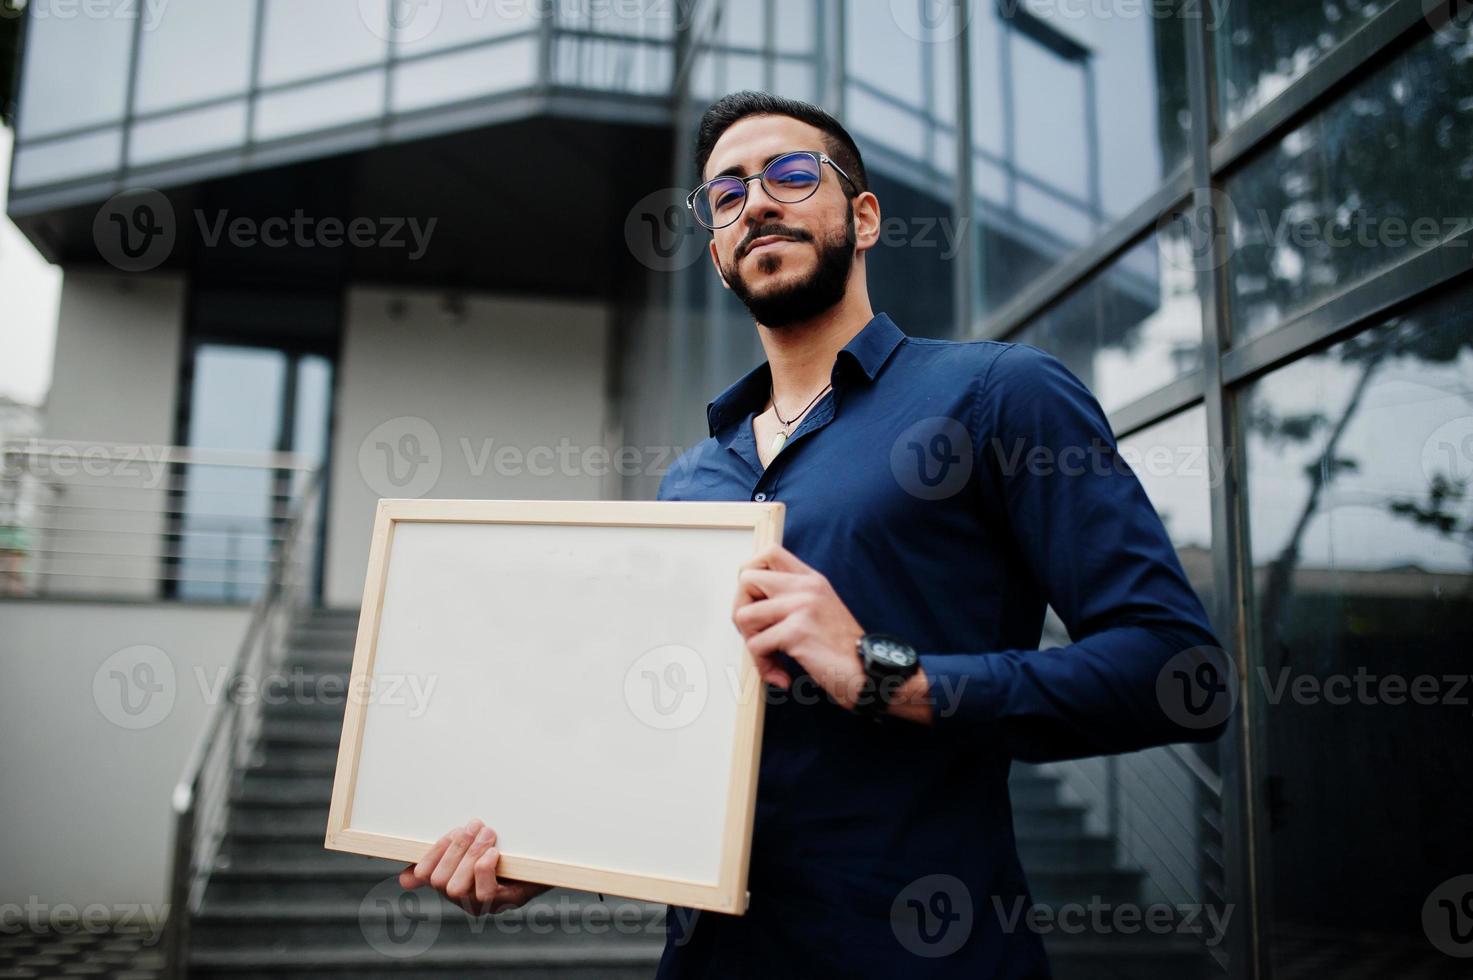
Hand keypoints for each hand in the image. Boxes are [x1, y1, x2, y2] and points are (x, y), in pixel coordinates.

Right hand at [399, 818, 550, 916]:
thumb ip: (444, 855)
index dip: (432, 853)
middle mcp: (464, 900)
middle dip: (456, 849)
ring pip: (458, 888)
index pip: (424, 874)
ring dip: (471, 855)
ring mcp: (483, 906)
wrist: (547, 861)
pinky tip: (494, 853)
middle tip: (475, 826)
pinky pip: (484, 894)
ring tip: (488, 833)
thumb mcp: (472, 850)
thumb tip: (404, 880)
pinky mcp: (505, 904)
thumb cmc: (506, 853)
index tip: (452, 831)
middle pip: (440, 881)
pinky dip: (484, 870)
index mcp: (451, 882)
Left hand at [731, 543, 867, 708]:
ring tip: (770, 657)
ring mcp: (801, 607)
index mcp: (811, 579)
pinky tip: (781, 675)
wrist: (869, 673)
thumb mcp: (821, 610)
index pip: (769, 552)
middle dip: (741, 611)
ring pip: (743, 615)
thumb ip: (792, 599)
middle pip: (746, 579)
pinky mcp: (797, 632)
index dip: (751, 574)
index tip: (755, 600)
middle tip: (758, 634)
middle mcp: (806, 587)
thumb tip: (749, 603)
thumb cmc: (842, 650)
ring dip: (751, 642)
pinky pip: (756, 646)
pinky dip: (763, 666)